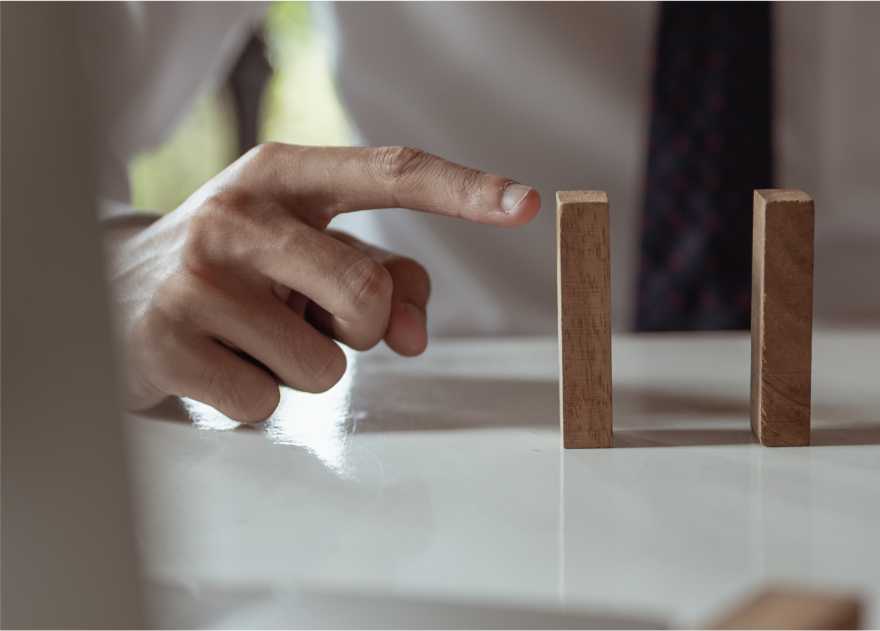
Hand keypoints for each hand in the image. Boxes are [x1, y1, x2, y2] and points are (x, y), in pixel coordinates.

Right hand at [108, 143, 539, 421]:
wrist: (102, 294)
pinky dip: (254, 398)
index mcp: (282, 173)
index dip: (465, 189)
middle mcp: (237, 212)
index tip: (526, 202)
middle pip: (370, 293)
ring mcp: (195, 277)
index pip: (390, 172)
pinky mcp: (166, 343)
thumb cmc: (234, 270)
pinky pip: (268, 402)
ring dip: (301, 366)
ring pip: (324, 365)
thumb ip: (385, 276)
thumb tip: (418, 333)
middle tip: (307, 315)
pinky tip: (213, 363)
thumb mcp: (304, 250)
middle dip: (360, 327)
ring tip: (248, 336)